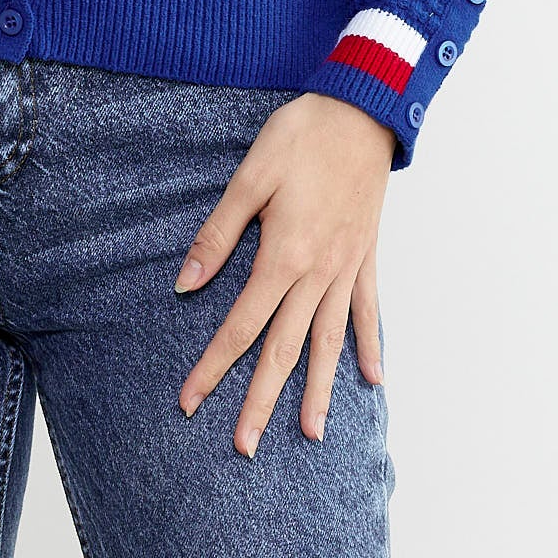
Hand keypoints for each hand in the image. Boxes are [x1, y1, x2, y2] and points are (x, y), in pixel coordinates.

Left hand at [174, 90, 394, 455]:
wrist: (364, 110)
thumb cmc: (303, 136)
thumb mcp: (250, 177)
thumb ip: (219, 234)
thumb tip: (186, 283)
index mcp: (284, 256)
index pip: (240, 326)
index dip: (213, 367)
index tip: (190, 402)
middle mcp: (317, 273)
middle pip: (284, 349)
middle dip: (261, 400)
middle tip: (244, 447)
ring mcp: (346, 268)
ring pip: (328, 342)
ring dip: (319, 390)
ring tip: (312, 435)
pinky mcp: (365, 256)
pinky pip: (366, 310)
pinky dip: (368, 345)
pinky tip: (371, 379)